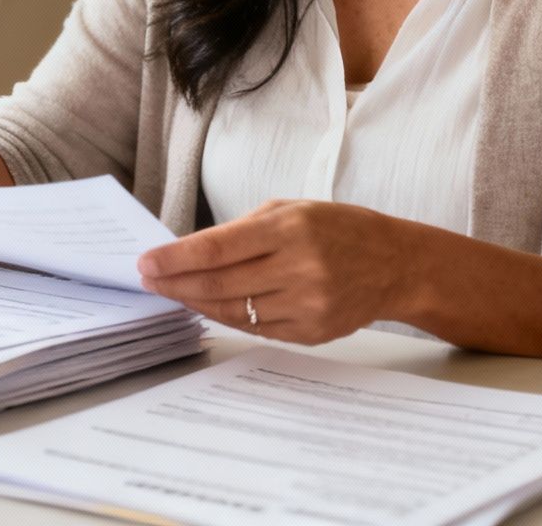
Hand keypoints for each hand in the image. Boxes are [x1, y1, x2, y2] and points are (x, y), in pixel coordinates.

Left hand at [136, 200, 411, 343]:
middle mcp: (299, 268)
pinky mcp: (312, 332)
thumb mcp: (292, 210)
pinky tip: (208, 306)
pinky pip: (256, 328)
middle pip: (218, 285)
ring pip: (233, 311)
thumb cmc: (338, 229)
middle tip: (149, 279)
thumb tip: (189, 252)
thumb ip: (241, 230)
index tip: (146, 262)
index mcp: (290, 229)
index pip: (217, 248)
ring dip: (195, 302)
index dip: (175, 259)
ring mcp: (307, 304)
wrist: (395, 265)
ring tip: (172, 291)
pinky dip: (226, 317)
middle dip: (175, 283)